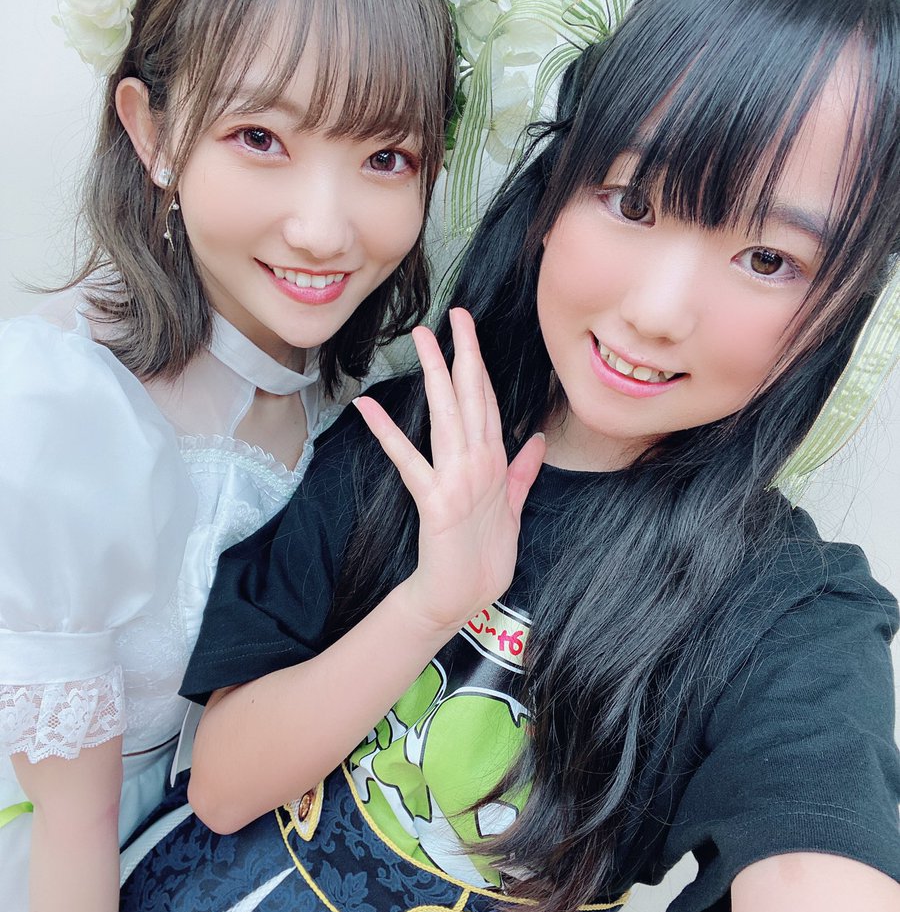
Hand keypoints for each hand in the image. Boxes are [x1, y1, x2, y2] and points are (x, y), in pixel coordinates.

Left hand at [353, 308, 544, 633]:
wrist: (459, 597)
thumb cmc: (483, 556)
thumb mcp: (511, 510)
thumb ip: (523, 473)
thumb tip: (539, 442)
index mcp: (496, 463)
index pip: (489, 403)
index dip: (480, 363)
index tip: (469, 329)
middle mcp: (480, 464)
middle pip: (473, 399)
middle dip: (464, 355)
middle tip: (455, 314)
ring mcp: (459, 480)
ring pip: (448, 416)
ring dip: (437, 376)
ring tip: (424, 339)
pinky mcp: (435, 500)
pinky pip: (408, 459)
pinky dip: (386, 432)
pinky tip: (366, 407)